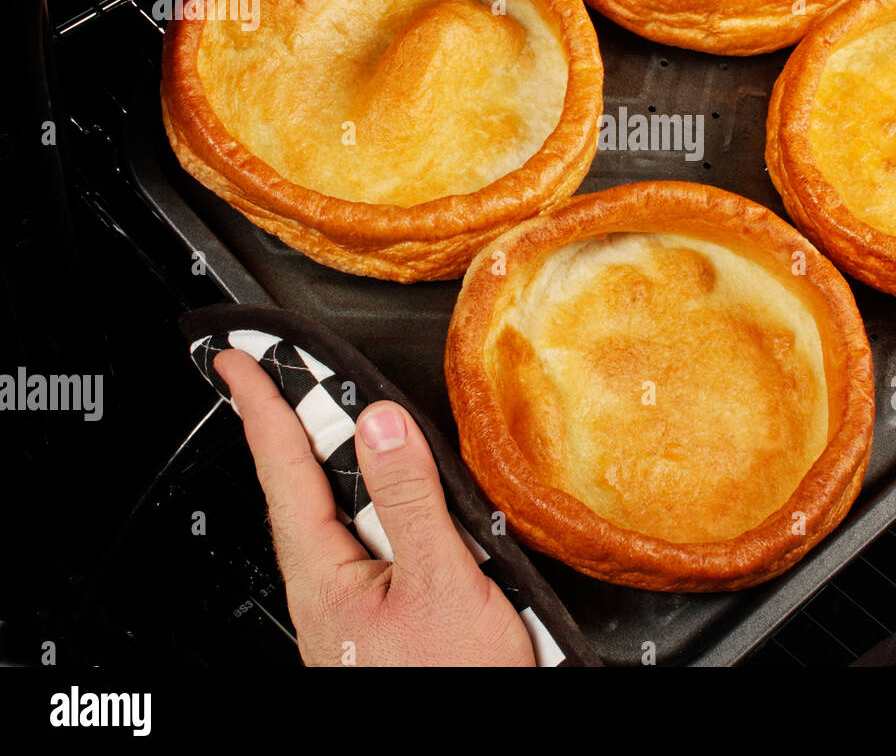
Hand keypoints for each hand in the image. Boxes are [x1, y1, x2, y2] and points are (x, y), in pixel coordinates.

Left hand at [213, 347, 535, 666]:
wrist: (476, 730)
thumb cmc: (454, 681)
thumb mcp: (440, 582)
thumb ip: (408, 499)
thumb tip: (379, 424)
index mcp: (326, 575)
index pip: (284, 470)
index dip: (260, 406)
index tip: (236, 361)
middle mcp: (326, 589)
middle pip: (298, 489)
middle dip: (282, 427)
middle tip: (266, 374)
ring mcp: (347, 606)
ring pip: (329, 515)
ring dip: (323, 462)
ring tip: (319, 419)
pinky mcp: (375, 617)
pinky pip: (358, 540)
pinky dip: (360, 498)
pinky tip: (381, 494)